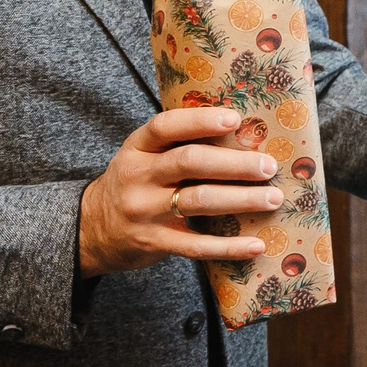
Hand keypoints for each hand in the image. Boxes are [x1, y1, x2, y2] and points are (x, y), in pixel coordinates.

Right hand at [78, 107, 281, 276]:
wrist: (93, 228)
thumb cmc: (137, 183)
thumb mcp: (145, 156)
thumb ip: (180, 144)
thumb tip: (245, 131)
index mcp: (138, 147)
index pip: (166, 126)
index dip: (200, 120)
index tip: (235, 119)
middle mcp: (138, 176)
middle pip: (190, 162)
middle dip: (235, 163)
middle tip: (269, 166)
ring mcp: (144, 211)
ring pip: (199, 201)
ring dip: (241, 199)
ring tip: (273, 199)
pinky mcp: (153, 242)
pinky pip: (196, 246)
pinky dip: (229, 247)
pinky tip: (257, 245)